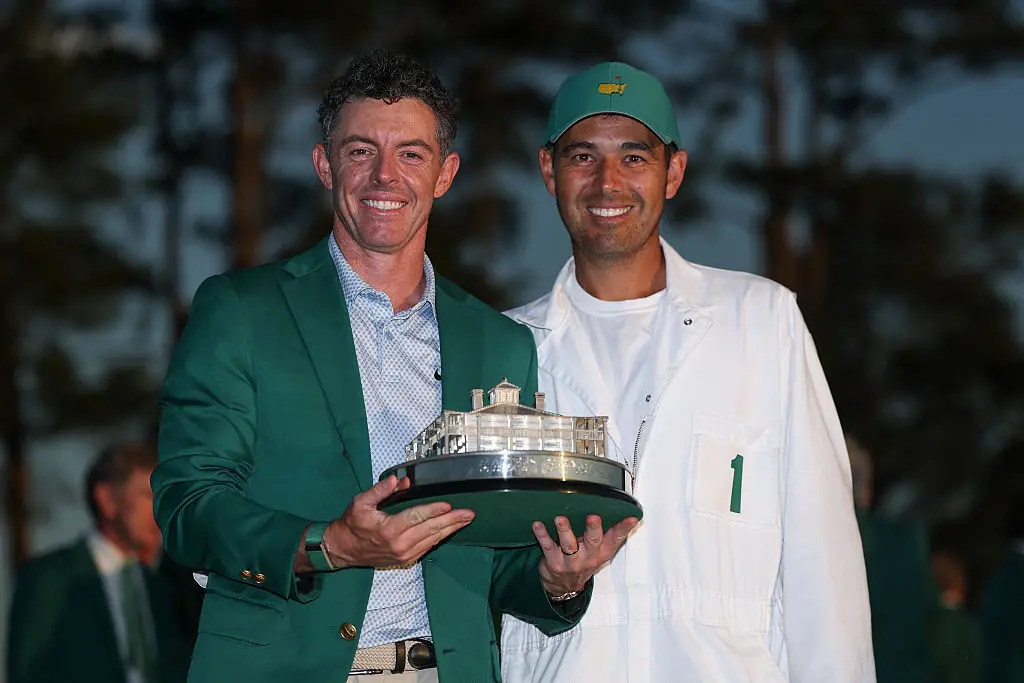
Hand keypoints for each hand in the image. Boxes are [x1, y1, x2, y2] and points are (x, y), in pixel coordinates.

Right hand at [323, 475, 473, 568]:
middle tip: (469, 514)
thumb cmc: (352, 524)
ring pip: (432, 540)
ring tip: (465, 521)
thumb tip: (397, 480)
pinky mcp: (405, 559)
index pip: (417, 517)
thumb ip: (380, 490)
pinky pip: (427, 547)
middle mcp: (399, 544)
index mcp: (389, 529)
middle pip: (431, 530)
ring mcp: (404, 554)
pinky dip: (440, 538)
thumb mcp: (360, 503)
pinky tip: (449, 530)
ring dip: (450, 530)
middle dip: (452, 521)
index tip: (449, 505)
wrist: (343, 549)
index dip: (434, 510)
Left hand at [534, 515, 638, 595]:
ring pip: (569, 545)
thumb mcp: (599, 553)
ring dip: (565, 530)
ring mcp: (571, 561)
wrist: (564, 587)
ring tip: (561, 519)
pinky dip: (542, 535)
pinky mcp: (554, 562)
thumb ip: (607, 535)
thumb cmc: (582, 562)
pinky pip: (547, 546)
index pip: (616, 539)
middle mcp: (588, 557)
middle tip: (593, 517)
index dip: (624, 529)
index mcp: (601, 552)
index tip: (632, 518)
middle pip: (593, 541)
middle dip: (593, 529)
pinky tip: (538, 525)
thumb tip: (619, 511)